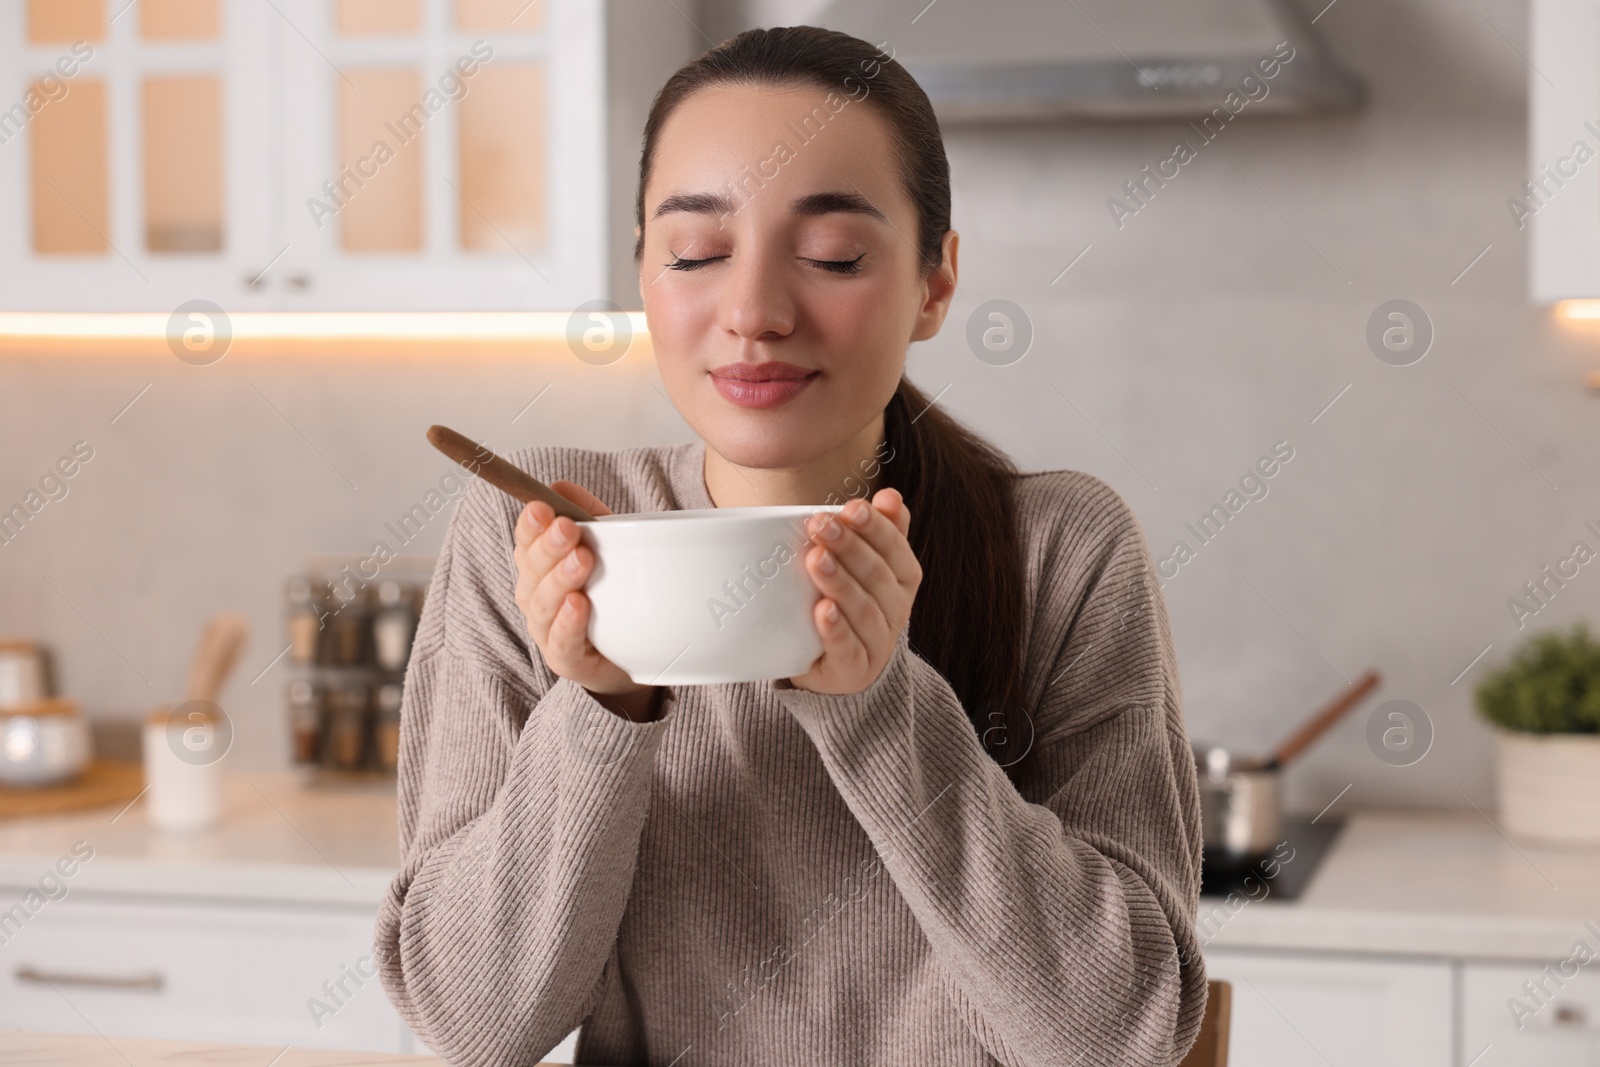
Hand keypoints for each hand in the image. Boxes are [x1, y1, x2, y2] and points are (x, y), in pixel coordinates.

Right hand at [512, 481, 660, 720]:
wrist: (630, 655)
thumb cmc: (612, 595)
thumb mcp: (609, 547)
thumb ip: (590, 516)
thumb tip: (560, 483)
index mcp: (540, 567)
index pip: (526, 542)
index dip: (531, 525)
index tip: (542, 507)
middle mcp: (536, 596)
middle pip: (531, 569)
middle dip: (548, 547)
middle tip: (568, 528)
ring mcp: (548, 630)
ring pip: (543, 603)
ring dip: (560, 579)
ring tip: (582, 560)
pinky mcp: (567, 660)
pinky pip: (561, 642)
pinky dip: (567, 623)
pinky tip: (578, 605)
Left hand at [787, 488, 921, 694]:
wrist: (841, 666)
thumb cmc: (851, 603)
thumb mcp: (867, 566)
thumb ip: (879, 531)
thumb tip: (889, 495)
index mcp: (903, 578)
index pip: (895, 548)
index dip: (875, 527)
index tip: (850, 507)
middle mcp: (897, 609)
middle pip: (876, 575)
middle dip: (849, 547)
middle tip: (820, 524)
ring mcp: (878, 642)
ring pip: (863, 610)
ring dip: (840, 583)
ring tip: (816, 559)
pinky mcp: (854, 669)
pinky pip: (848, 649)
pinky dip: (835, 629)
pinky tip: (822, 610)